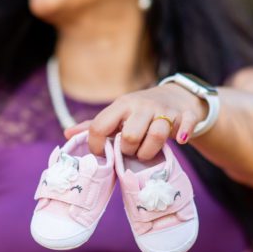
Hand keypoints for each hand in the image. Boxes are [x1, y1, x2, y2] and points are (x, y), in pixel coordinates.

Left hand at [65, 85, 206, 160]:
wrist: (175, 97)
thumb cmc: (139, 112)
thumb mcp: (117, 115)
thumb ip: (94, 125)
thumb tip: (67, 134)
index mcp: (121, 105)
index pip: (100, 126)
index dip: (97, 145)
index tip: (102, 154)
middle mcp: (141, 106)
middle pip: (130, 135)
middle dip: (129, 151)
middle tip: (131, 152)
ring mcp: (164, 110)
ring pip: (156, 134)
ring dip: (150, 151)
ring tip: (147, 154)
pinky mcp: (184, 115)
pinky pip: (185, 125)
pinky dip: (183, 134)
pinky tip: (180, 140)